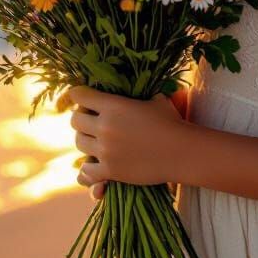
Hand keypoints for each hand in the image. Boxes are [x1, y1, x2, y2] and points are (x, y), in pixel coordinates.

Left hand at [68, 85, 189, 201]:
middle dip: (81, 119)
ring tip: (94, 141)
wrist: (181, 151)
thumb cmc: (171, 122)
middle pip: (75, 121)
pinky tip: (94, 165)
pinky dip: (87, 169)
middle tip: (90, 121)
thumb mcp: (155, 100)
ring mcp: (105, 150)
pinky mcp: (110, 171)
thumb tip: (140, 85)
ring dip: (85, 141)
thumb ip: (139, 95)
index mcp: (113, 105)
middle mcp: (104, 126)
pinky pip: (85, 172)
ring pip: (79, 144)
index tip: (82, 97)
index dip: (79, 95)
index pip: (80, 95)